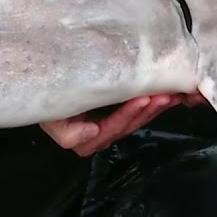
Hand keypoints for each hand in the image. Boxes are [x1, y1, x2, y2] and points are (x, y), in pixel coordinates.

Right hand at [40, 90, 207, 156]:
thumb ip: (67, 132)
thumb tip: (92, 132)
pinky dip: (154, 102)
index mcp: (83, 138)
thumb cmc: (47, 95)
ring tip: (169, 94)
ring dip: (154, 107)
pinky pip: (140, 110)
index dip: (127, 116)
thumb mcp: (50, 115)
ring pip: (137, 119)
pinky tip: (170, 94)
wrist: (46, 78)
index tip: (142, 99)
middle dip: (147, 111)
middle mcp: (99, 134)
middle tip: (163, 95)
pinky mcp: (121, 111)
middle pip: (128, 126)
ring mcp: (112, 123)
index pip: (109, 129)